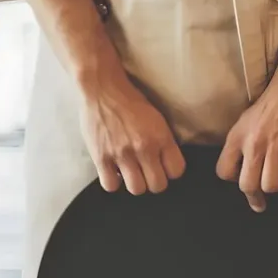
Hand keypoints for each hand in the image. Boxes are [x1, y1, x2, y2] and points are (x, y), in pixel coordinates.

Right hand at [80, 70, 186, 195]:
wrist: (102, 88)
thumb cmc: (129, 100)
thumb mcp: (156, 118)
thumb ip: (162, 140)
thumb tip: (166, 162)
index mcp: (161, 137)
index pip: (176, 171)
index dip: (170, 170)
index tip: (163, 165)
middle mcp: (144, 148)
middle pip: (158, 185)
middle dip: (154, 181)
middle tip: (146, 171)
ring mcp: (122, 154)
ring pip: (137, 189)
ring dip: (134, 183)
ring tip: (130, 172)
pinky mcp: (101, 157)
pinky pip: (111, 186)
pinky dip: (112, 181)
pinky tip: (113, 171)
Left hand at [216, 70, 277, 211]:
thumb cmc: (269, 105)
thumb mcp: (244, 122)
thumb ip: (239, 145)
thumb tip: (238, 170)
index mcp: (237, 137)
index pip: (224, 170)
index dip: (232, 179)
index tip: (240, 180)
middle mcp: (254, 144)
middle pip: (247, 185)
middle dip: (253, 197)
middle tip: (259, 202)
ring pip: (270, 186)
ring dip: (275, 190)